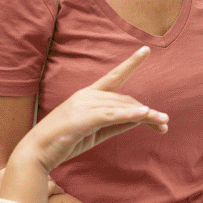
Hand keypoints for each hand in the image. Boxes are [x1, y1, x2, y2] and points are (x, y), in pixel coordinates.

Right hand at [28, 46, 168, 171]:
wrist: (37, 152)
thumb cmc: (65, 141)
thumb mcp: (96, 131)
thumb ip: (117, 123)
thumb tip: (141, 118)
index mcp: (88, 95)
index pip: (114, 77)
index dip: (131, 63)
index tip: (146, 50)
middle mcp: (87, 95)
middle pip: (125, 100)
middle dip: (147, 111)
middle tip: (165, 123)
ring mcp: (84, 105)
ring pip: (122, 107)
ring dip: (146, 114)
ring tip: (164, 122)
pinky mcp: (83, 118)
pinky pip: (112, 115)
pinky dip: (130, 115)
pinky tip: (145, 114)